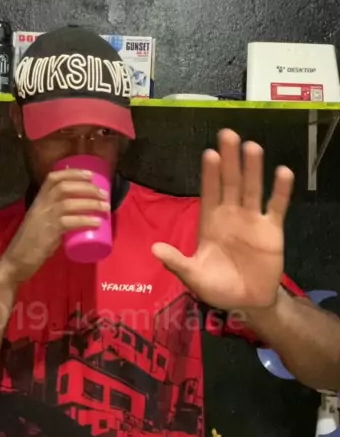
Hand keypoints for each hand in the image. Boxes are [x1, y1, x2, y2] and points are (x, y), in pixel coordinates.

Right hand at [0, 168, 109, 284]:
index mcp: (38, 200)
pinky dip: (86, 221)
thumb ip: (54, 214)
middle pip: (65, 187)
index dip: (72, 173)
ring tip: (106, 207)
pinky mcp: (49, 232)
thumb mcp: (40, 221)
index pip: (53, 178)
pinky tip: (97, 223)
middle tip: (103, 193)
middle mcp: (41, 205)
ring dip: (91, 203)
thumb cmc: (30, 242)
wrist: (16, 260)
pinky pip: (70, 222)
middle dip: (87, 187)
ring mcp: (45, 218)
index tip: (90, 174)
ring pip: (70, 203)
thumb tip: (76, 211)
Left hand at [152, 129, 293, 310]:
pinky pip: (275, 206)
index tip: (209, 153)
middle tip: (228, 134)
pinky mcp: (272, 229)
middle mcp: (231, 214)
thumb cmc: (217, 287)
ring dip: (252, 169)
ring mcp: (252, 219)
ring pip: (252, 188)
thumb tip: (154, 249)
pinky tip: (282, 172)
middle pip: (230, 182)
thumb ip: (177, 262)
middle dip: (229, 160)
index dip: (209, 174)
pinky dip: (280, 191)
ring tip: (252, 146)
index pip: (209, 192)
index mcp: (210, 221)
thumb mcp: (194, 276)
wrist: (247, 302)